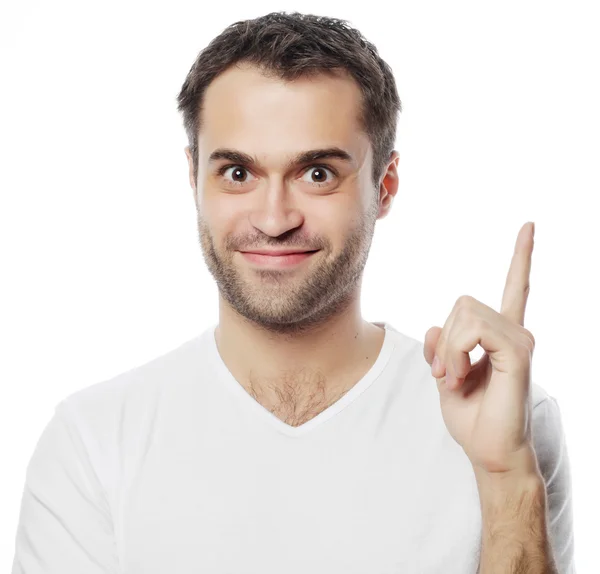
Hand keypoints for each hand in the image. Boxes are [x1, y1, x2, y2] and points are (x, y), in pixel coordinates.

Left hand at [423, 222, 538, 475]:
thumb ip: (441, 344)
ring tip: (453, 379)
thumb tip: (437, 325)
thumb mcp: (445, 372)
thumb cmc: (471, 416)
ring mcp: (520, 339)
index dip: (521, 258)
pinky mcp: (518, 352)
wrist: (488, 450)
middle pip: (462, 303)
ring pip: (464, 314)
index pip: (515, 287)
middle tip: (444, 373)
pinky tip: (460, 377)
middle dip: (444, 339)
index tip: (529, 226)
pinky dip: (455, 354)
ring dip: (448, 350)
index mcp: (500, 335)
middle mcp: (515, 331)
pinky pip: (473, 330)